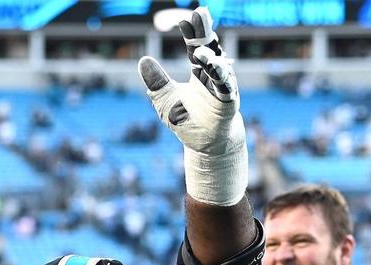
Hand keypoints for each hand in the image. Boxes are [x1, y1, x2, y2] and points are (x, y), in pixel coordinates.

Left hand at [138, 7, 246, 205]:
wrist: (206, 145)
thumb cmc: (188, 121)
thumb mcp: (165, 100)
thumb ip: (156, 81)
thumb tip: (142, 59)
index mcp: (199, 72)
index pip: (195, 47)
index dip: (191, 33)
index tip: (185, 19)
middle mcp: (212, 76)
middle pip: (209, 49)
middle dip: (204, 32)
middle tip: (200, 12)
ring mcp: (222, 87)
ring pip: (218, 66)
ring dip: (210, 56)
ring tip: (200, 49)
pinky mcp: (228, 101)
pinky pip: (225, 86)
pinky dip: (220, 75)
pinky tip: (212, 64)